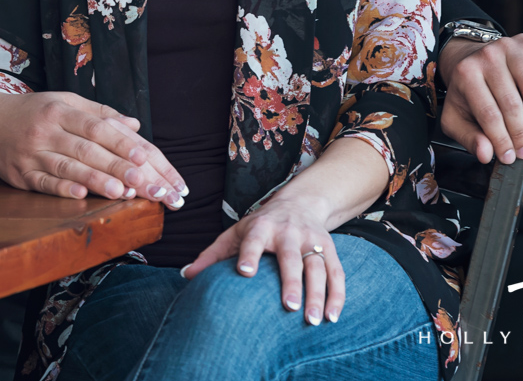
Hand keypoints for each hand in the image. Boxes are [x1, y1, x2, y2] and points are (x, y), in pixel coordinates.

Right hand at [0, 86, 186, 207]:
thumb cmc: (32, 112)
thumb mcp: (64, 102)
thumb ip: (99, 114)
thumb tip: (135, 127)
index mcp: (62, 110)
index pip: (99, 127)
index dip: (123, 143)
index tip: (147, 158)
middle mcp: (47, 130)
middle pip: (88, 150)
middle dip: (121, 167)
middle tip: (149, 184)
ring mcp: (32, 153)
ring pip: (68, 168)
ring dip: (97, 180)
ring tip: (124, 192)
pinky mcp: (20, 175)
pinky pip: (43, 183)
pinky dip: (62, 190)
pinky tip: (81, 197)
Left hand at [183, 197, 343, 326]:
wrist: (301, 202)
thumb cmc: (261, 225)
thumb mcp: (235, 232)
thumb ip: (212, 255)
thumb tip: (185, 275)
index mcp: (261, 227)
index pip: (253, 240)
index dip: (249, 254)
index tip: (245, 272)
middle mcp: (288, 232)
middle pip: (291, 258)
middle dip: (291, 282)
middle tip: (289, 307)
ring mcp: (312, 240)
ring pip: (318, 267)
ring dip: (318, 294)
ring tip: (313, 320)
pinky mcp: (330, 249)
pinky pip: (337, 273)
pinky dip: (337, 295)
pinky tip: (332, 316)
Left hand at [439, 33, 522, 164]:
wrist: (469, 59)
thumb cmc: (466, 92)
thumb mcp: (455, 117)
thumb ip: (468, 137)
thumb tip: (485, 153)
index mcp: (465, 74)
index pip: (488, 114)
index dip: (502, 139)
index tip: (510, 157)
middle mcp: (487, 56)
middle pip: (510, 101)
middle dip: (520, 132)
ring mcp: (509, 47)